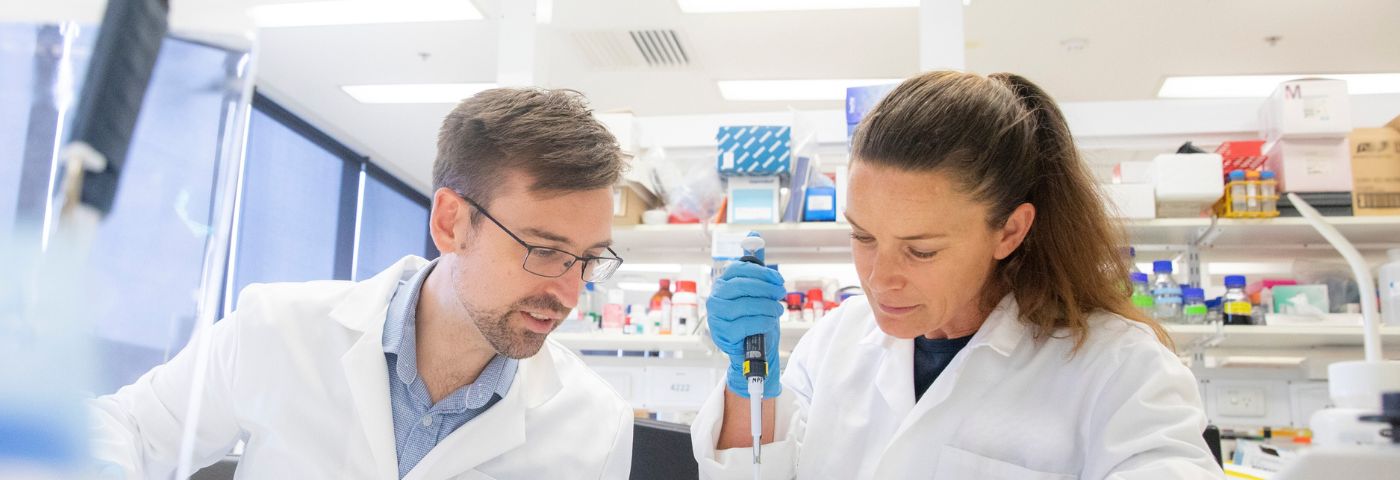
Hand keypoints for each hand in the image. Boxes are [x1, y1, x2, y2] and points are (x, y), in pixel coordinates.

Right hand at [706, 237, 783, 397]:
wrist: (750, 349)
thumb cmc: (753, 316)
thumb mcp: (756, 291)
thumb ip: (755, 266)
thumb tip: (754, 236)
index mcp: (722, 283)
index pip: (739, 269)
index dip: (762, 272)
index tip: (778, 279)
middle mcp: (715, 298)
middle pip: (742, 286)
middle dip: (767, 289)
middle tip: (781, 293)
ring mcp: (716, 316)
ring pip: (745, 305)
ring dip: (767, 307)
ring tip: (777, 310)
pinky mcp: (722, 333)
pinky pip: (746, 323)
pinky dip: (762, 321)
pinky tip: (768, 322)